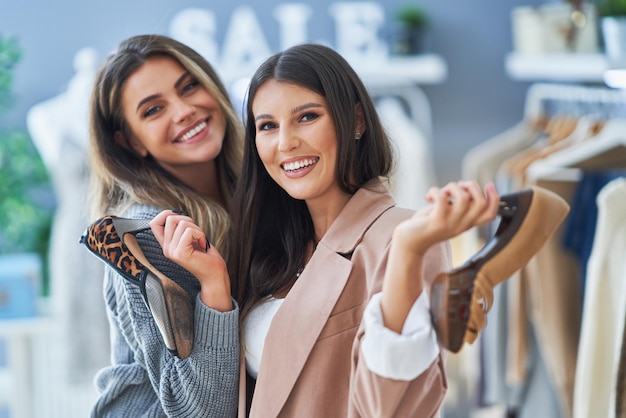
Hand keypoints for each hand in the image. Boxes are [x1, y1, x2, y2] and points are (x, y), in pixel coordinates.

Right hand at [150, 210, 231, 310]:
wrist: (214, 273)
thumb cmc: (205, 255)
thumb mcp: (189, 238)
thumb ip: (179, 228)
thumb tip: (172, 213)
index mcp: (167, 244)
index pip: (153, 223)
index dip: (165, 214)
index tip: (180, 219)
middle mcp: (166, 248)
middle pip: (170, 219)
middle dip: (187, 220)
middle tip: (196, 233)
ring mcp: (172, 251)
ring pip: (182, 224)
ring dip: (197, 229)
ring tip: (200, 240)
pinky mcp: (181, 254)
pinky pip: (189, 231)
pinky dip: (200, 234)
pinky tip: (202, 244)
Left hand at [380, 181, 498, 331]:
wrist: (409, 243)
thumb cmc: (428, 224)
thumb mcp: (449, 215)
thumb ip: (460, 205)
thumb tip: (468, 187)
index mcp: (467, 223)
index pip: (490, 214)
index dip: (494, 198)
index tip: (489, 185)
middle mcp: (461, 225)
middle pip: (481, 203)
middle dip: (472, 186)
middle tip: (458, 186)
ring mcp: (449, 224)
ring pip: (463, 198)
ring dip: (452, 187)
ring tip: (442, 191)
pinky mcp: (435, 222)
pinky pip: (442, 199)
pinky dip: (435, 191)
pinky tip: (428, 196)